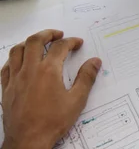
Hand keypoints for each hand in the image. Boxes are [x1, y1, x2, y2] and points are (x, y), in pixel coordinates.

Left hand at [1, 30, 101, 148]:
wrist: (28, 140)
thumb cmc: (52, 122)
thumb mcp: (77, 100)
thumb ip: (86, 78)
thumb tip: (95, 62)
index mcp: (48, 71)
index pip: (60, 47)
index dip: (71, 42)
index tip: (77, 43)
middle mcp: (30, 70)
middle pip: (35, 41)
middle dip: (48, 33)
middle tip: (57, 34)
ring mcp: (15, 78)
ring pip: (18, 50)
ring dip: (29, 42)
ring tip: (38, 42)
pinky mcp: (6, 88)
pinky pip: (6, 66)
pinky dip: (14, 58)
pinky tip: (20, 61)